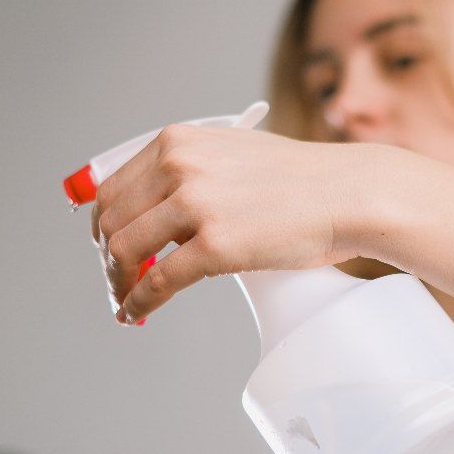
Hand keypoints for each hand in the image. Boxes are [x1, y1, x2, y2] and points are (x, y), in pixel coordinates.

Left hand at [90, 124, 370, 324]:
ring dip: (118, 281)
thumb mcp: (233, 155)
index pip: (115, 185)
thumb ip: (194, 174)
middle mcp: (179, 166)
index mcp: (179, 141)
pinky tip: (136, 312)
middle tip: (117, 278)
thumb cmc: (303, 180)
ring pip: (125, 250)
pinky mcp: (215, 245)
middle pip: (113, 219)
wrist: (348, 193)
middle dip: (108, 255)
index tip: (109, 244)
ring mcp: (196, 204)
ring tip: (125, 298)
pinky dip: (139, 301)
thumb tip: (162, 216)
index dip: (106, 223)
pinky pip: (158, 281)